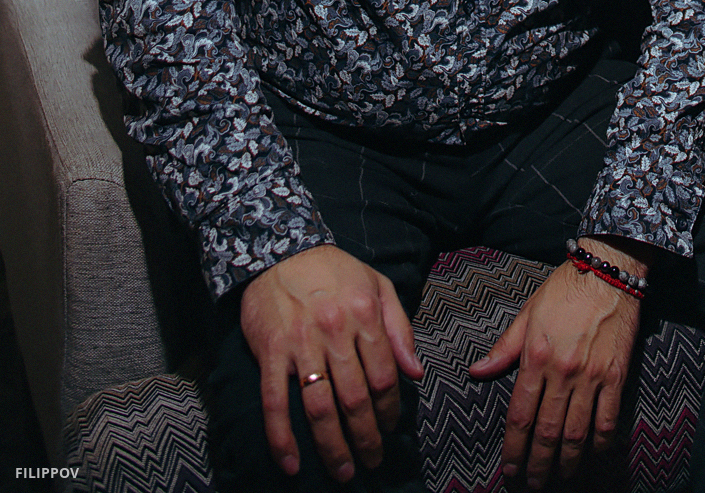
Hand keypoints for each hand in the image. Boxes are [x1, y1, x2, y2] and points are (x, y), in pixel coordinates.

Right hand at [239, 243, 422, 482]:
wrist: (280, 250)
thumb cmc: (335, 272)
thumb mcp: (378, 286)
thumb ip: (401, 329)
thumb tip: (417, 373)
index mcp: (365, 314)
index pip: (385, 376)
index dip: (391, 410)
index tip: (391, 428)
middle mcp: (335, 330)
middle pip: (355, 399)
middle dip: (366, 438)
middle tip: (371, 462)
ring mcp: (300, 343)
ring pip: (319, 407)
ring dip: (332, 447)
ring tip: (343, 472)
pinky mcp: (270, 352)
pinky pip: (275, 402)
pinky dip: (282, 438)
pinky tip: (292, 464)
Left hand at [469, 257, 641, 487]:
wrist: (608, 270)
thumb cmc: (564, 289)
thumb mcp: (528, 313)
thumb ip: (503, 348)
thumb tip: (476, 371)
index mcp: (536, 356)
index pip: (520, 414)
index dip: (513, 447)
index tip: (509, 468)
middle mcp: (562, 371)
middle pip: (547, 431)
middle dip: (537, 463)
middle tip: (531, 484)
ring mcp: (591, 375)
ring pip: (577, 432)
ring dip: (567, 461)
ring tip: (561, 478)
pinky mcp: (616, 375)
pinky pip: (608, 419)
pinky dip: (600, 444)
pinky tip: (593, 457)